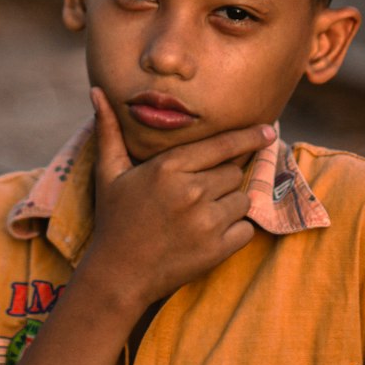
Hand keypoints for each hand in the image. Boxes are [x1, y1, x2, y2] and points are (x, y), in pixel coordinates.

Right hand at [82, 86, 275, 312]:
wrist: (118, 275)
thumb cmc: (114, 219)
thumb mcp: (108, 172)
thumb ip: (109, 130)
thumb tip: (96, 89)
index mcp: (167, 167)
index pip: (221, 145)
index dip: (248, 137)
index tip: (268, 131)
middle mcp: (190, 191)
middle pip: (233, 172)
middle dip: (223, 178)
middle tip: (201, 190)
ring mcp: (206, 222)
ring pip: (242, 199)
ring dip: (230, 203)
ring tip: (203, 213)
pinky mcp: (217, 250)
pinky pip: (246, 229)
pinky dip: (235, 230)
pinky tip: (210, 233)